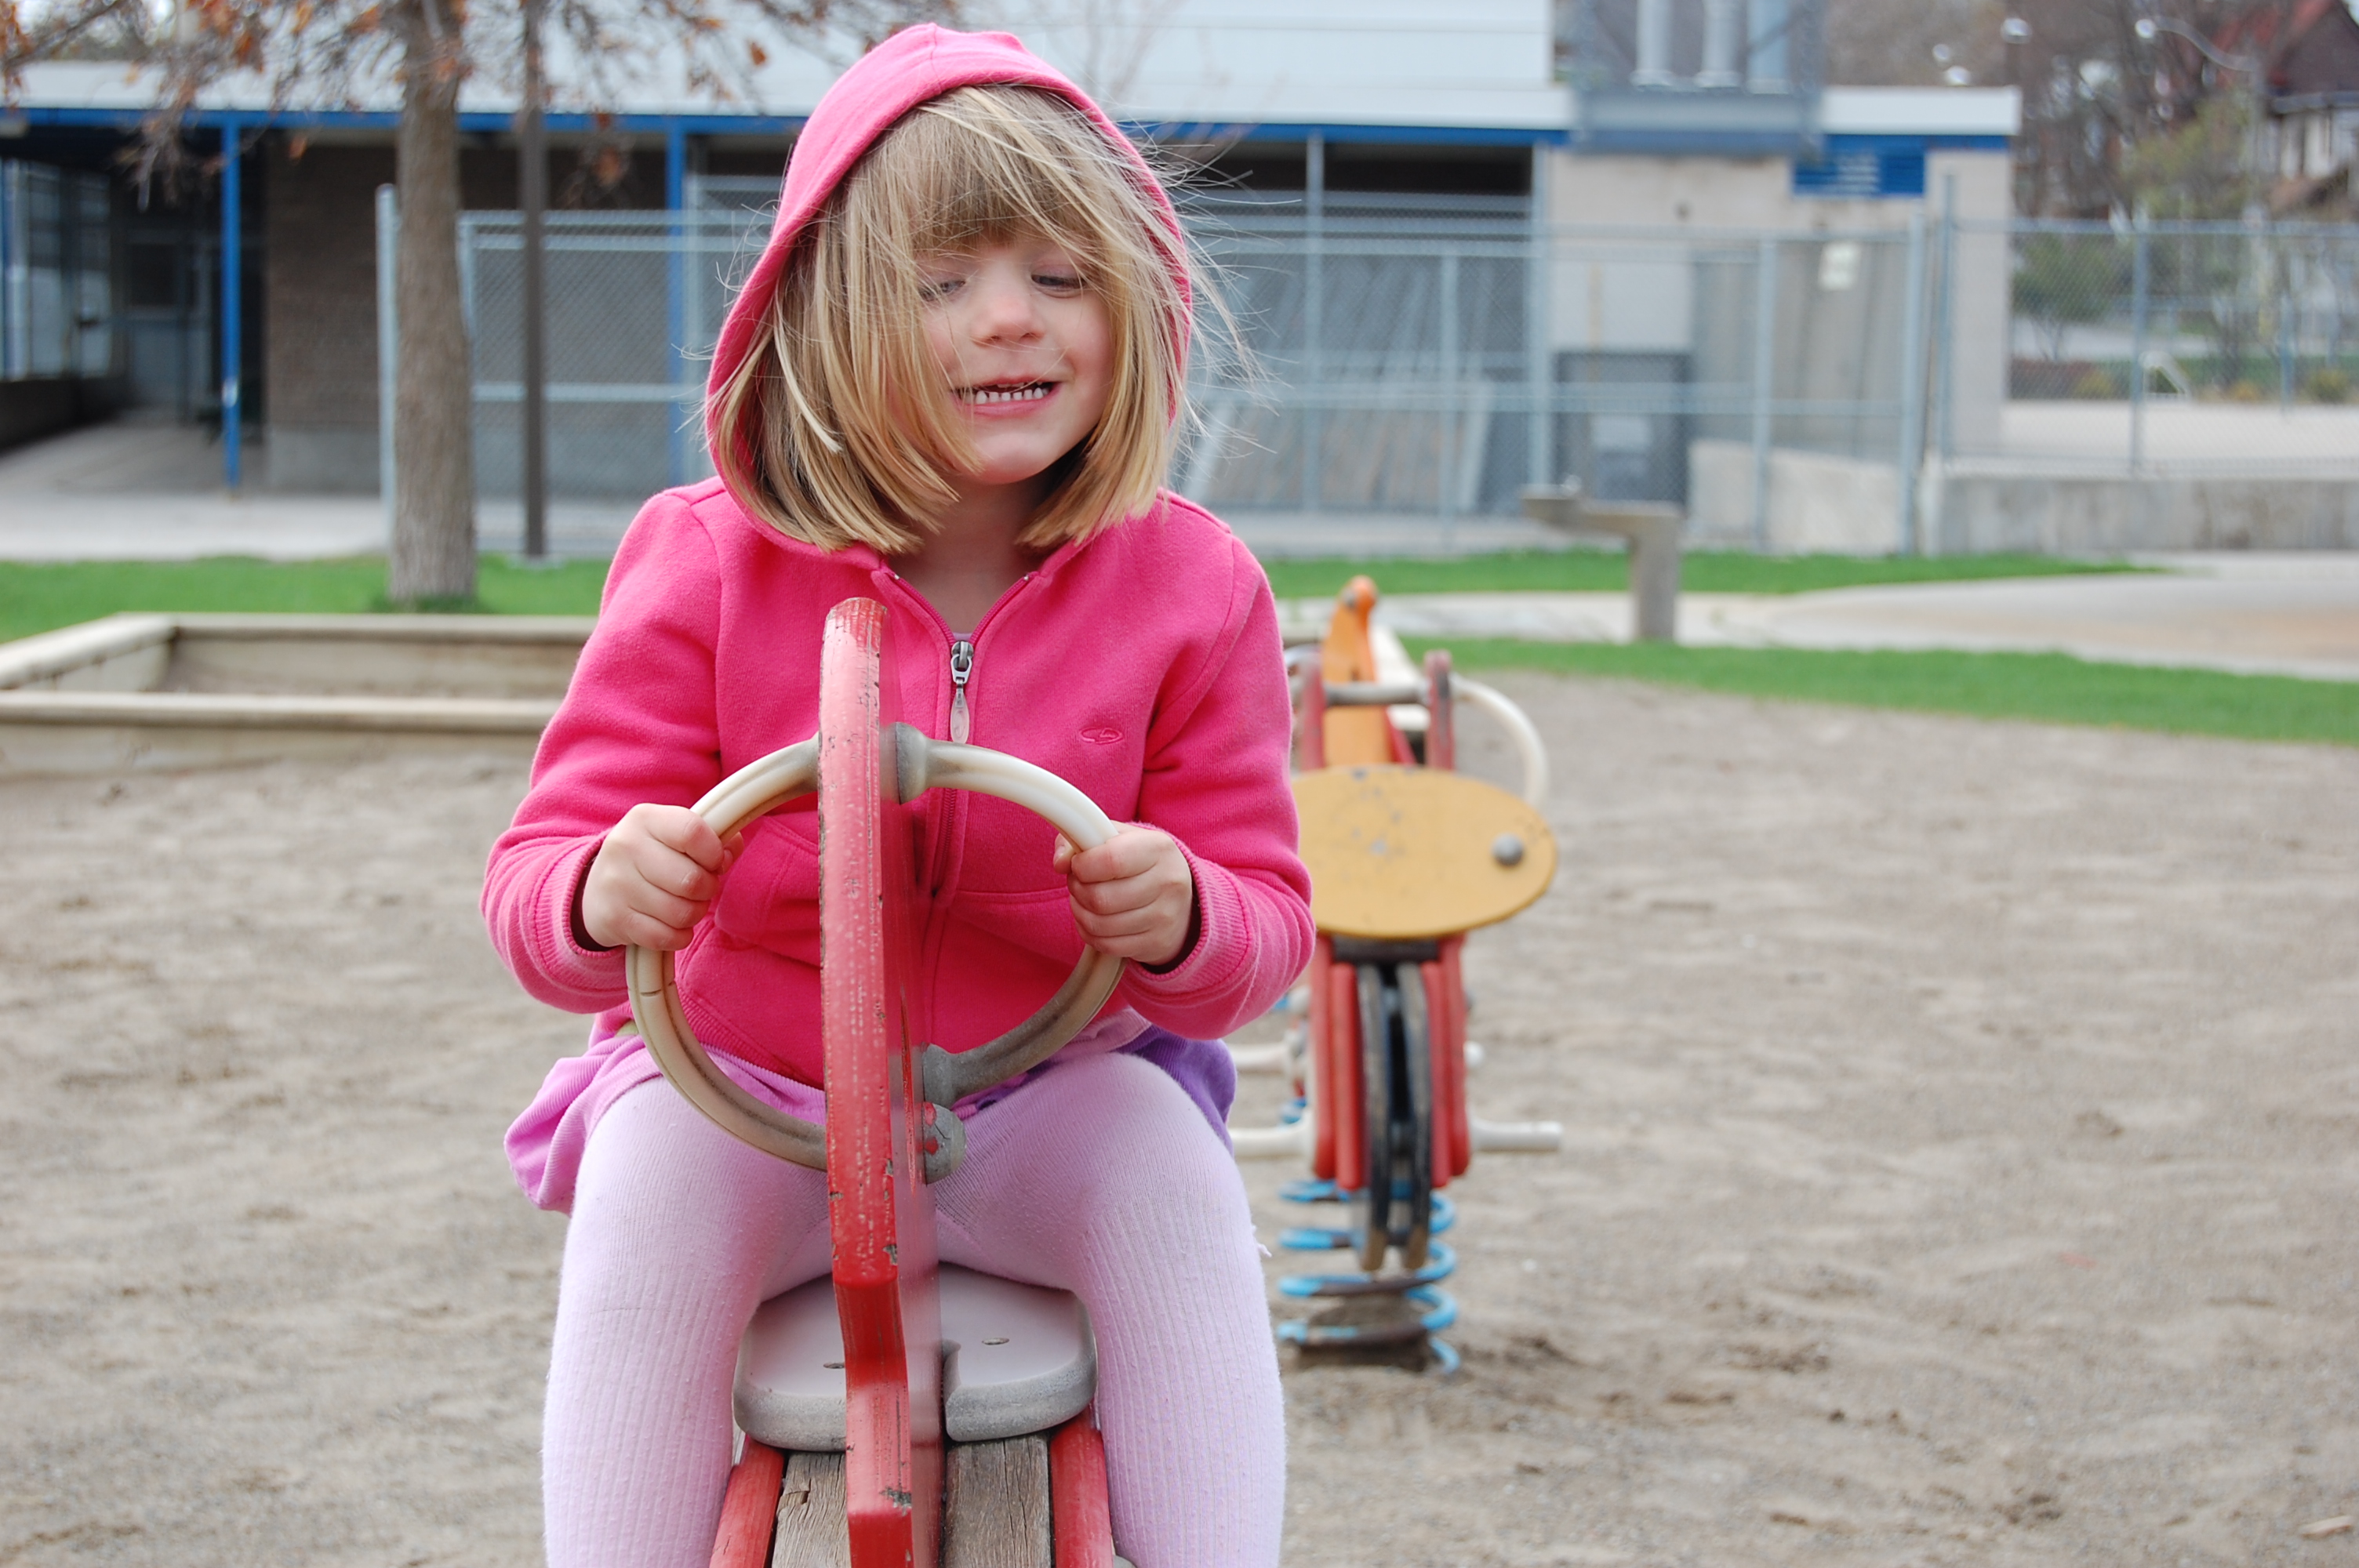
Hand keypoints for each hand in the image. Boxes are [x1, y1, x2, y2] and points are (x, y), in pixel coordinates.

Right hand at [579, 804, 741, 951]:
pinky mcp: (614, 919)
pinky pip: (666, 937)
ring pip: (681, 913)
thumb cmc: (651, 858)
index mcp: (644, 818)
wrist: (598, 890)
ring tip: (686, 904)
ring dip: (694, 913)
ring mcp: (616, 885)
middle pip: (692, 880)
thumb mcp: (674, 835)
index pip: (692, 832)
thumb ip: (712, 835)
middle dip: (707, 888)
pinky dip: (678, 936)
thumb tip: (730, 851)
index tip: (715, 861)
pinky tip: (672, 924)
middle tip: (701, 887)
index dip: (714, 853)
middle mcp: (625, 847)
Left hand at [1053, 825, 1198, 968]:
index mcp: (1158, 848)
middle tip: (1078, 883)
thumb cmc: (1139, 863)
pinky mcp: (1156, 943)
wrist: (1179, 899)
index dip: (1082, 865)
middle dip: (1077, 891)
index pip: (1110, 860)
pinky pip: (1107, 945)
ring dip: (1080, 913)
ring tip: (1084, 901)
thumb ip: (1082, 838)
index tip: (1078, 864)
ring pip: (1100, 925)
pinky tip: (1093, 920)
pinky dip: (1090, 933)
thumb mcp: (1117, 839)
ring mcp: (1164, 916)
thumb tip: (1061, 862)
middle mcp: (1167, 882)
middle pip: (1100, 898)